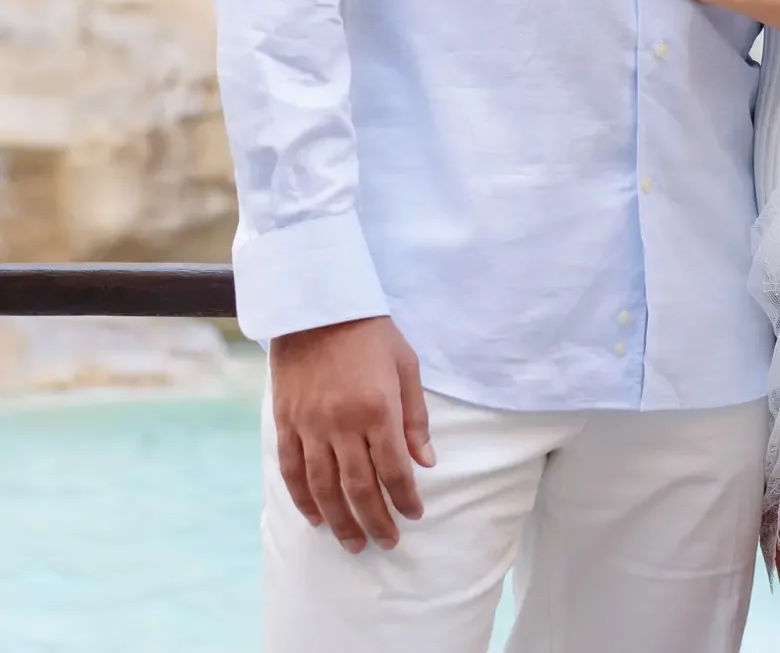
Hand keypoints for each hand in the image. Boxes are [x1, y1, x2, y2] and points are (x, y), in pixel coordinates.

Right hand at [270, 315, 432, 552]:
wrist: (317, 305)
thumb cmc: (370, 332)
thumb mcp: (405, 365)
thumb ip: (415, 417)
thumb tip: (425, 463)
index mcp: (377, 408)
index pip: (393, 469)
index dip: (405, 498)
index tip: (413, 515)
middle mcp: (342, 423)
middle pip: (358, 487)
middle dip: (375, 520)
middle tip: (386, 542)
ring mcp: (310, 425)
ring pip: (323, 487)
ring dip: (339, 520)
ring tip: (353, 542)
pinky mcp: (286, 422)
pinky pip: (292, 470)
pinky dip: (303, 499)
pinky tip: (315, 517)